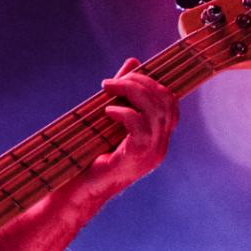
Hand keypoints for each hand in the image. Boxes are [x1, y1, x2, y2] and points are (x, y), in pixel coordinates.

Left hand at [80, 59, 177, 201]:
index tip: (127, 76)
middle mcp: (160, 146)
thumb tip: (132, 61)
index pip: (171, 102)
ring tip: (108, 90)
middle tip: (112, 82)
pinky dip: (123, 113)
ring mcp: (151, 154)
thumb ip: (123, 93)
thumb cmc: (91, 155)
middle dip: (140, 83)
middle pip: (165, 101)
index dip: (152, 83)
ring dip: (131, 93)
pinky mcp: (135, 159)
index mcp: (158, 137)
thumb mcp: (109, 118)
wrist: (79, 190)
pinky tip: (108, 112)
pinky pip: (139, 128)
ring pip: (155, 111)